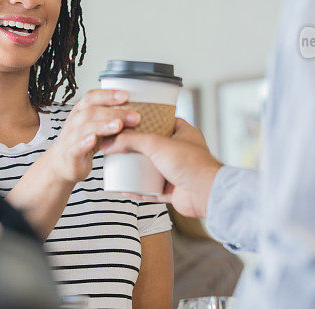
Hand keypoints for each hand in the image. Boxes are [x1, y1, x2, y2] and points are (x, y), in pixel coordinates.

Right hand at [44, 89, 140, 184]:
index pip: (92, 97)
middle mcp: (74, 121)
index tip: (126, 95)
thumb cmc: (83, 142)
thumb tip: (138, 112)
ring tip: (119, 126)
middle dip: (114, 112)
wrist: (62, 164)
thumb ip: (111, 118)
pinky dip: (85, 142)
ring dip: (103, 125)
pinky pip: (76, 146)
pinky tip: (94, 140)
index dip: (108, 95)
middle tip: (135, 117)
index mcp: (81, 111)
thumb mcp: (97, 126)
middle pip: (92, 111)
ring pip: (85, 127)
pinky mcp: (69, 154)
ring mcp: (70, 137)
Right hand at [100, 118, 222, 217]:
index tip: (129, 121)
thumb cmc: (190, 163)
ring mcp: (177, 171)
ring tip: (118, 165)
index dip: (146, 120)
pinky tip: (125, 188)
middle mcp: (181, 151)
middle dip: (136, 147)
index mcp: (184, 133)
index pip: (162, 121)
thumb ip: (131, 140)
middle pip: (154, 146)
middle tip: (119, 144)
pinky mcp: (173, 190)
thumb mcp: (156, 144)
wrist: (204, 193)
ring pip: (152, 168)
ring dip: (136, 169)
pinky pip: (151, 188)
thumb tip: (110, 143)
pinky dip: (139, 189)